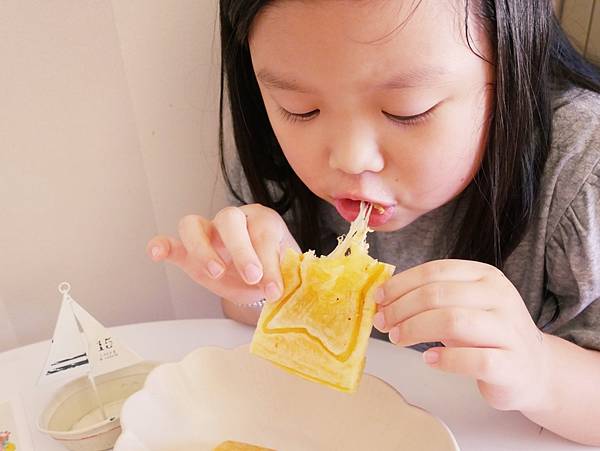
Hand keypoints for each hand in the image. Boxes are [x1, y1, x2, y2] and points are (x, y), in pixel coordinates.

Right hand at [146, 204, 299, 304]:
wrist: (261, 279)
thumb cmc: (273, 269)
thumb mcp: (283, 273)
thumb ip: (280, 277)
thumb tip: (275, 291)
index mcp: (263, 220)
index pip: (263, 233)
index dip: (269, 261)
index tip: (273, 289)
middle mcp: (234, 220)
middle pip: (229, 220)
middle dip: (240, 249)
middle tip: (252, 276)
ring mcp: (209, 232)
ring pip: (194, 225)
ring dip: (202, 248)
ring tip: (216, 272)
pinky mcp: (189, 250)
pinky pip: (172, 242)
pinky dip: (162, 245)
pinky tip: (156, 253)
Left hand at [373, 259, 547, 410]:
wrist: (533, 369)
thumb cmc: (487, 334)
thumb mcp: (462, 305)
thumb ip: (430, 297)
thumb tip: (384, 298)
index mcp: (485, 276)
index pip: (435, 270)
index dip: (401, 284)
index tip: (379, 298)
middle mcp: (499, 297)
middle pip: (438, 295)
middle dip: (401, 308)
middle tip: (382, 322)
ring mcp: (509, 330)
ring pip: (453, 321)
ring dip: (415, 329)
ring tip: (398, 339)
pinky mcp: (512, 364)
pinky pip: (473, 359)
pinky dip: (444, 359)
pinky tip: (428, 359)